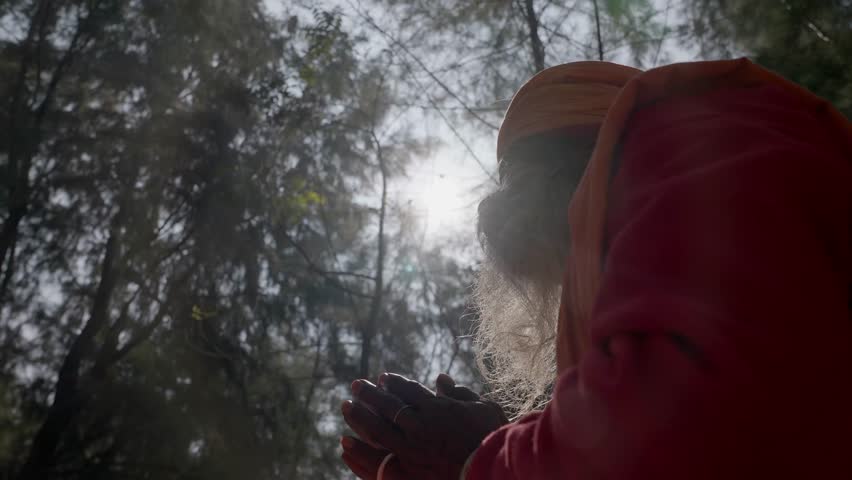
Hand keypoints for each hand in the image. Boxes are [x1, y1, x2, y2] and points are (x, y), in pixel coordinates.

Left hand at [340, 372, 507, 478]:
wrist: (490, 469)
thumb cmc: (493, 438)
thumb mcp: (484, 408)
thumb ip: (461, 393)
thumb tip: (440, 379)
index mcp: (437, 408)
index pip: (409, 391)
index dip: (394, 383)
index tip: (383, 378)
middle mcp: (420, 425)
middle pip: (388, 406)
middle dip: (370, 394)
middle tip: (356, 386)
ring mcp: (411, 449)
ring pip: (377, 429)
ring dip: (359, 416)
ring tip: (346, 407)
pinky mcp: (407, 472)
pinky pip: (376, 460)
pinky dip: (359, 451)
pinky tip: (345, 443)